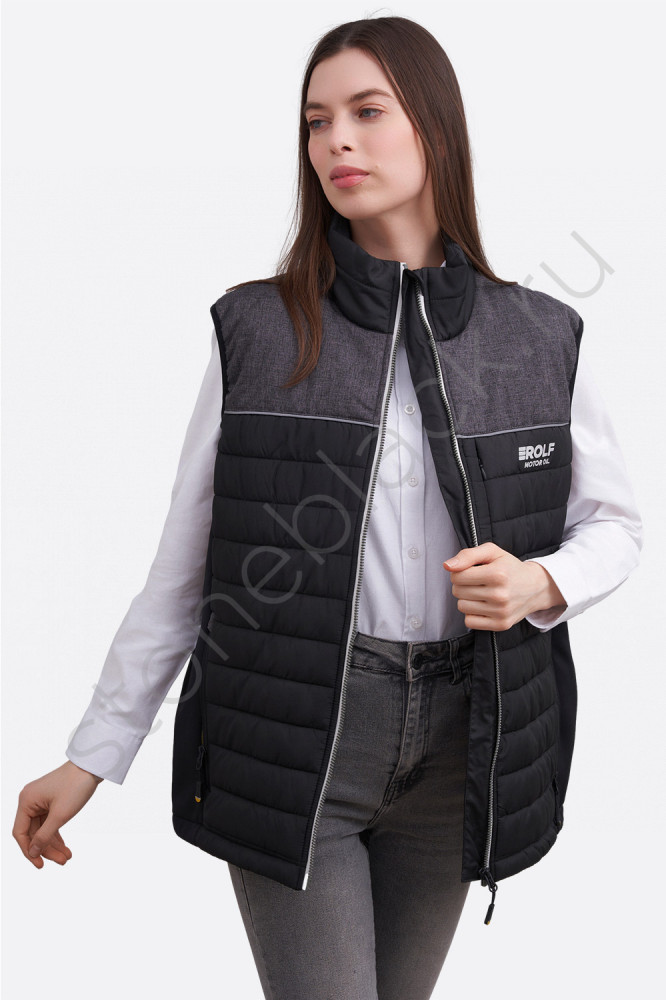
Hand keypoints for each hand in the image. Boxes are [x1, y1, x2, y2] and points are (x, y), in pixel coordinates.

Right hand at [13, 760, 103, 867]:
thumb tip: (32, 852)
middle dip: (47, 848)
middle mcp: (30, 800)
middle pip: (33, 833)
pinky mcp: (51, 800)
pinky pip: (50, 822)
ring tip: (66, 857)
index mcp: (26, 801)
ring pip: (43, 829)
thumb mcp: (60, 815)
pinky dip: (57, 834)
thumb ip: (44, 835)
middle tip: (62, 862)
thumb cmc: (76, 786)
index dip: (29, 851)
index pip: (20, 833)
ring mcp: (41, 800)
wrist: (92, 766)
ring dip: (53, 844)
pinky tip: (65, 848)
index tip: (40, 865)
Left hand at [443, 542, 566, 630]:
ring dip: (467, 599)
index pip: (457, 576)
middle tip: (477, 582)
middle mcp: (500, 594)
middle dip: (462, 585)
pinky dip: (472, 614)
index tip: (470, 571)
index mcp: (497, 574)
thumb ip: (468, 555)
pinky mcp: (501, 625)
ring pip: (462, 607)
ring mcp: (501, 612)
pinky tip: (483, 606)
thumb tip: (447, 566)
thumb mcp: (492, 552)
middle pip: (457, 591)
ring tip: (481, 593)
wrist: (536, 587)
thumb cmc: (509, 567)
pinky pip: (470, 622)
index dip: (459, 572)